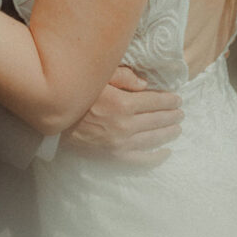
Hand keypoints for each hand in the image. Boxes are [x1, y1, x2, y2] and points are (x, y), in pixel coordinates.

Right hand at [63, 65, 182, 165]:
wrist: (55, 120)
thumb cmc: (78, 94)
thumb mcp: (99, 77)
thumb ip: (123, 77)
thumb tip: (145, 84)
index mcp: (123, 103)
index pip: (155, 101)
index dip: (169, 100)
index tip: (178, 99)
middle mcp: (125, 124)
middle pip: (157, 120)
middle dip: (172, 115)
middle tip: (181, 113)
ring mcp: (121, 143)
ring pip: (153, 138)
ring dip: (168, 133)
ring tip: (177, 129)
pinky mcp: (114, 156)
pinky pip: (141, 159)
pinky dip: (156, 157)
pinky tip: (165, 152)